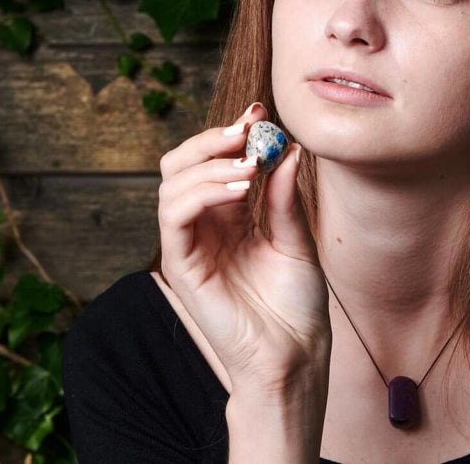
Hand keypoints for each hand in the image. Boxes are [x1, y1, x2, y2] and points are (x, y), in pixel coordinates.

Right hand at [157, 102, 329, 392]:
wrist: (294, 357)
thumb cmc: (297, 307)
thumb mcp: (297, 241)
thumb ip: (284, 198)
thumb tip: (288, 149)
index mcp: (230, 217)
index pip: (216, 162)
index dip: (232, 133)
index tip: (260, 112)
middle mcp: (205, 226)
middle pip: (183, 164)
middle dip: (211, 139)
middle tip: (247, 129)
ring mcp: (190, 244)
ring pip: (173, 183)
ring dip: (209, 163)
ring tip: (249, 165)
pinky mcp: (181, 265)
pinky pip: (174, 216)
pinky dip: (201, 191)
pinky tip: (237, 187)